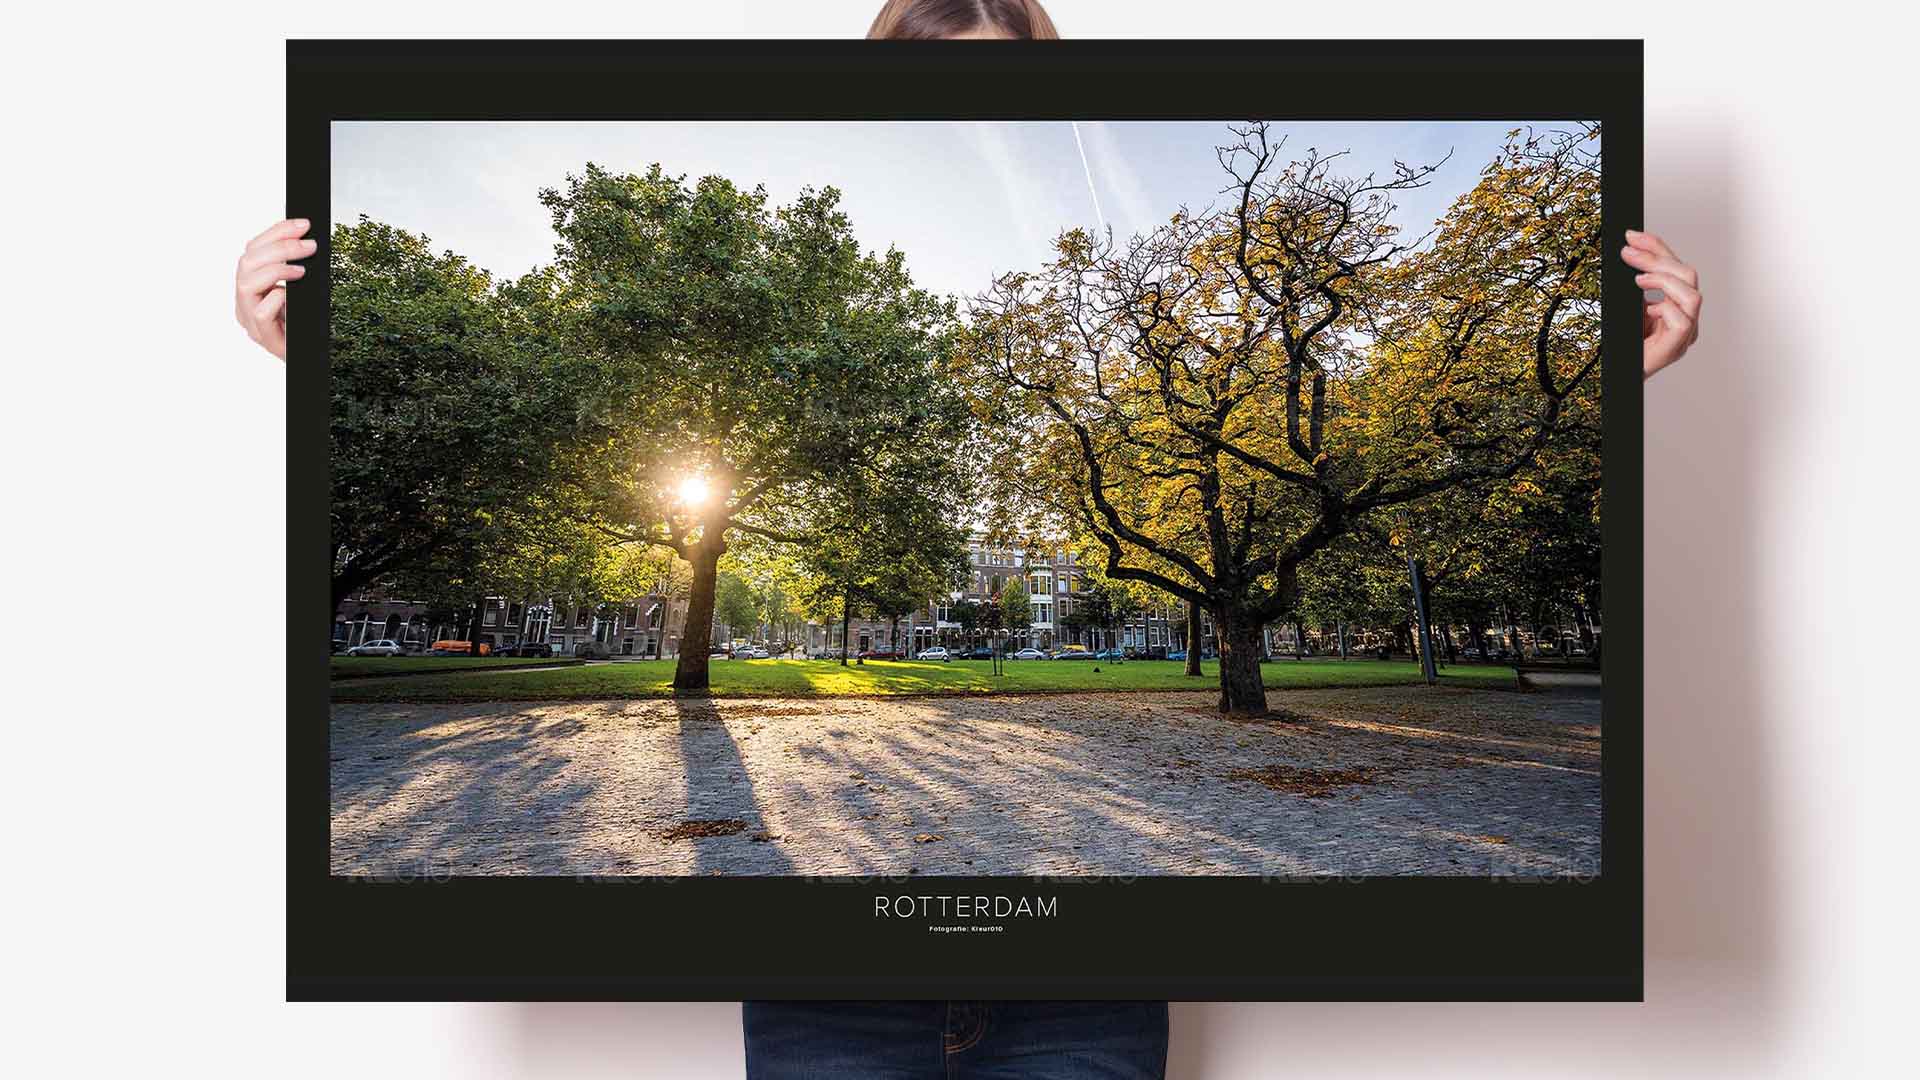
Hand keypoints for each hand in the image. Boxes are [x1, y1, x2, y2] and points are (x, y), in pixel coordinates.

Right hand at [234, 219, 314, 359]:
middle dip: (279, 247)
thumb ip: (295, 268)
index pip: (253, 250)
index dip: (276, 232)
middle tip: (309, 245)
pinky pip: (260, 312)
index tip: (302, 224)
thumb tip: (305, 239)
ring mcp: (250, 321)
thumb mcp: (301, 290)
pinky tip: (290, 295)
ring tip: (302, 269)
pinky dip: (276, 298)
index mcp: (251, 286)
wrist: (310, 358)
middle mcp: (245, 302)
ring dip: (277, 269)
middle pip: (246, 262)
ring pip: (246, 283)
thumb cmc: (305, 323)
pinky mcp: (265, 338)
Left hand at [1622, 229, 1700, 379]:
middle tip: (1628, 253)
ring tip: (1639, 280)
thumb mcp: (1627, 303)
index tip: (1633, 235)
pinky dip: (1666, 308)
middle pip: (1687, 275)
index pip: (1674, 267)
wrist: (1614, 375)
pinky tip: (1648, 308)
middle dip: (1657, 258)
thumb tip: (1631, 249)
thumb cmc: (1621, 343)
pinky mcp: (1676, 347)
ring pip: (1692, 295)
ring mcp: (1684, 334)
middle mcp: (1684, 317)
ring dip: (1664, 280)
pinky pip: (1683, 321)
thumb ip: (1636, 281)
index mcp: (1674, 303)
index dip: (1657, 247)